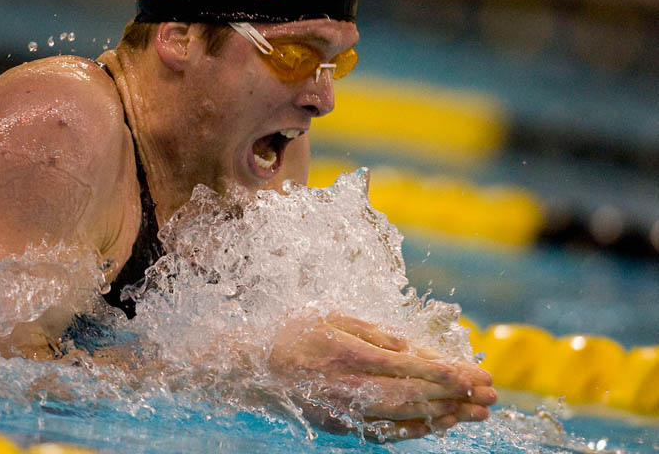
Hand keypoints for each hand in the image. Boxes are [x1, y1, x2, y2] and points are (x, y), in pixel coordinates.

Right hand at [268, 311, 495, 440]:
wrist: (256, 370)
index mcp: (345, 352)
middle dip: (456, 395)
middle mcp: (346, 385)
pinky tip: (442, 423)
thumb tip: (411, 348)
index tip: (476, 374)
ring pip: (404, 416)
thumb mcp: (331, 317)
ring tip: (478, 412)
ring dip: (445, 414)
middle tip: (492, 395)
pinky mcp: (342, 426)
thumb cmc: (296, 335)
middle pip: (412, 394)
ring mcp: (344, 411)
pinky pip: (387, 430)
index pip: (406, 365)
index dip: (445, 371)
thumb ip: (373, 331)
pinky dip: (418, 429)